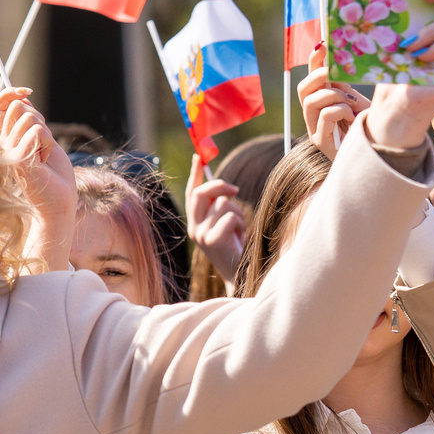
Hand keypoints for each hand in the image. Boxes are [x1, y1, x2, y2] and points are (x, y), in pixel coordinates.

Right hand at [0, 86, 74, 268]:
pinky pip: (36, 132)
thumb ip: (30, 118)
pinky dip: (48, 143)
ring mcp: (8, 152)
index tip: (26, 92)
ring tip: (44, 154)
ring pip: (29, 118)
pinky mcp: (17, 161)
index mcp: (6, 138)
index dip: (9, 93)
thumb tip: (22, 97)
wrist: (59, 201)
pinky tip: (45, 160)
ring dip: (46, 134)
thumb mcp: (42, 138)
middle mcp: (2, 144)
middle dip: (38, 118)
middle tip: (43, 142)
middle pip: (17, 107)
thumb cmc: (53, 172)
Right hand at [185, 155, 247, 284]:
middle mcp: (193, 228)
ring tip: (241, 231)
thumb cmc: (237, 250)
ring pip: (223, 204)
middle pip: (201, 193)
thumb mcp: (226, 226)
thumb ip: (220, 208)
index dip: (195, 173)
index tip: (199, 156)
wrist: (240, 277)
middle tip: (236, 190)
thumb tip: (223, 187)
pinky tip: (241, 239)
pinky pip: (231, 217)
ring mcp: (200, 234)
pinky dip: (241, 224)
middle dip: (220, 185)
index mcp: (195, 223)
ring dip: (238, 213)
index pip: (191, 193)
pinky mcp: (212, 240)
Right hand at [298, 46, 369, 158]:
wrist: (378, 153)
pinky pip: (325, 115)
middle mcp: (312, 113)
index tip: (323, 44)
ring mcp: (313, 128)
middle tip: (336, 75)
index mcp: (321, 100)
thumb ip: (346, 82)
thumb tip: (343, 56)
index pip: (311, 76)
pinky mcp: (320, 141)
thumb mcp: (357, 98)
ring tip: (351, 104)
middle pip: (303, 88)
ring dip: (335, 97)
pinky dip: (341, 111)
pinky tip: (352, 118)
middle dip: (319, 76)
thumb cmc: (368, 126)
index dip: (314, 60)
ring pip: (312, 101)